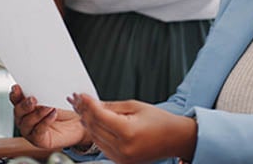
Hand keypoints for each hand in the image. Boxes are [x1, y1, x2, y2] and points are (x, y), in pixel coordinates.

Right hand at [10, 85, 85, 148]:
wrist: (79, 124)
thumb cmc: (67, 109)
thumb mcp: (59, 96)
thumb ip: (51, 90)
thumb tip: (50, 83)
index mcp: (26, 104)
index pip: (16, 98)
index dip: (15, 93)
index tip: (17, 88)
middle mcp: (25, 117)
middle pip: (18, 111)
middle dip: (24, 105)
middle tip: (33, 99)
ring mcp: (30, 129)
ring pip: (27, 122)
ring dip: (37, 113)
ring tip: (49, 107)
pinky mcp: (38, 139)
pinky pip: (37, 131)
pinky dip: (45, 122)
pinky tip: (53, 115)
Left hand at [69, 94, 196, 163]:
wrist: (175, 138)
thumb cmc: (160, 121)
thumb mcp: (136, 106)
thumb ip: (112, 106)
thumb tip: (93, 103)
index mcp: (128, 132)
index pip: (99, 116)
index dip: (88, 104)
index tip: (81, 95)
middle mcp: (123, 148)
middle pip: (94, 128)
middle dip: (84, 112)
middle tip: (77, 100)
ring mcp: (121, 157)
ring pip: (95, 138)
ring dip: (87, 122)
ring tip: (82, 109)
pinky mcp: (121, 161)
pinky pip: (102, 145)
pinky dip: (96, 133)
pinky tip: (93, 122)